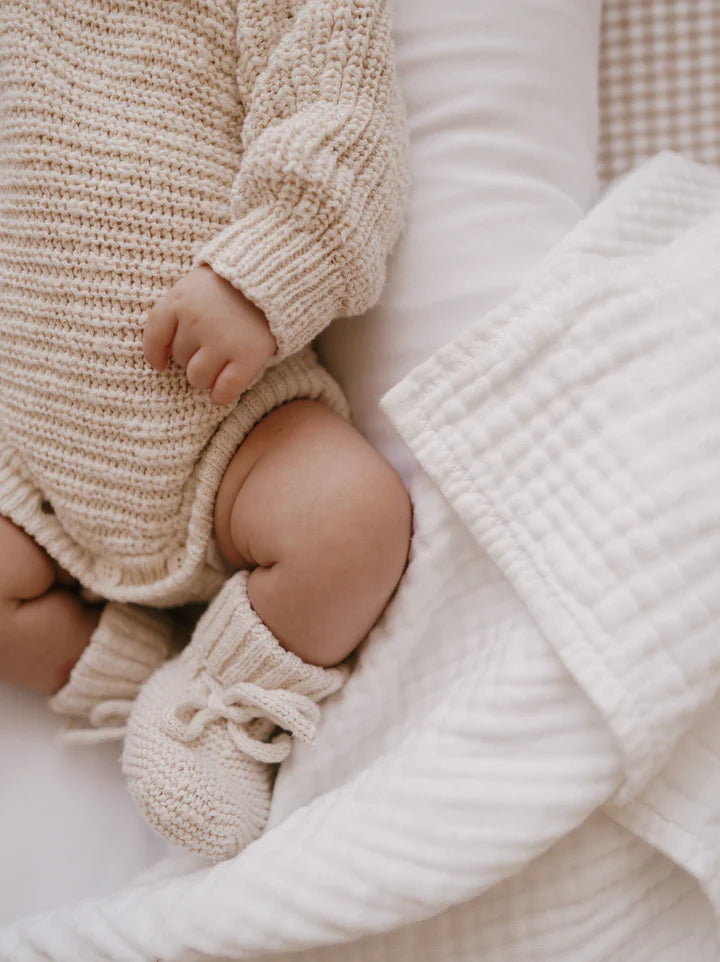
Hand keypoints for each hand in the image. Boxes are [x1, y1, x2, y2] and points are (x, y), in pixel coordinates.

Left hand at [143, 265, 276, 405]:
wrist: (274, 277)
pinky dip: (221, 395)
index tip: (160, 364)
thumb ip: (176, 312)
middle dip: (192, 356)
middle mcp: (197, 321)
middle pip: (179, 358)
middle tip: (212, 344)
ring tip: (220, 364)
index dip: (155, 355)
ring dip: (206, 376)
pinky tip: (223, 391)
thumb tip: (160, 357)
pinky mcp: (247, 356)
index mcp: (180, 300)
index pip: (154, 337)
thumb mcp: (194, 286)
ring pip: (197, 378)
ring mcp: (222, 340)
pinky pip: (224, 390)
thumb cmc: (231, 285)